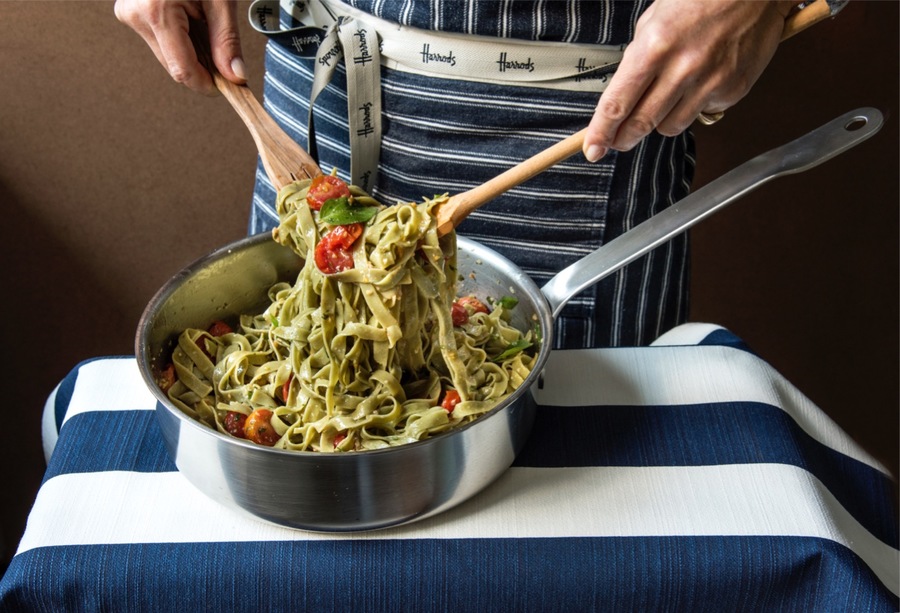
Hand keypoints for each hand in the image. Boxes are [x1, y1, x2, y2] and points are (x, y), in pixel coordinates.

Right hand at [114, 0, 245, 94]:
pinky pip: (161, 41)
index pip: (183, 71)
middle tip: (226, 53)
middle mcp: (135, 15)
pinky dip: (182, 40)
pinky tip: (193, 21)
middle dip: (204, 67)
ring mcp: (129, 14)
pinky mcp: (130, 13)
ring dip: (193, 53)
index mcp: (156, 11)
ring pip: (168, 56)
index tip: (231, 87)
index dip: (208, 85)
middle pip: (175, 67)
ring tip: (206, 25)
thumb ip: (227, 40)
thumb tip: (235, 76)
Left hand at [583, 0, 794, 161]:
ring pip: (670, 127)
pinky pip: (700, 114)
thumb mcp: (655, 19)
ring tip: (665, 96)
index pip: (617, 104)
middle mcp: (683, 68)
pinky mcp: (733, 91)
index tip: (593, 148)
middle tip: (616, 141)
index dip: (601, 132)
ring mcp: (710, 82)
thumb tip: (622, 96)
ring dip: (660, 120)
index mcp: (655, 46)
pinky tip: (698, 82)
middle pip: (641, 124)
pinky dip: (693, 106)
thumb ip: (637, 60)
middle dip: (623, 138)